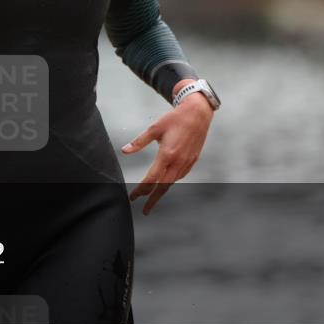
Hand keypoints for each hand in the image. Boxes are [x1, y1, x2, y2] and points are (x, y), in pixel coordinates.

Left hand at [121, 91, 212, 214]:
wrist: (198, 113)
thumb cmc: (175, 118)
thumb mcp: (154, 128)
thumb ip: (139, 142)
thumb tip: (124, 151)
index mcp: (167, 154)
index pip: (152, 179)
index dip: (141, 190)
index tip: (133, 197)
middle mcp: (178, 161)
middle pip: (163, 186)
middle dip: (153, 199)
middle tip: (144, 210)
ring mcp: (187, 162)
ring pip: (173, 182)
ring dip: (162, 191)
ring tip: (152, 198)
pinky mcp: (193, 160)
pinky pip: (180, 176)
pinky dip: (171, 182)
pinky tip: (166, 183)